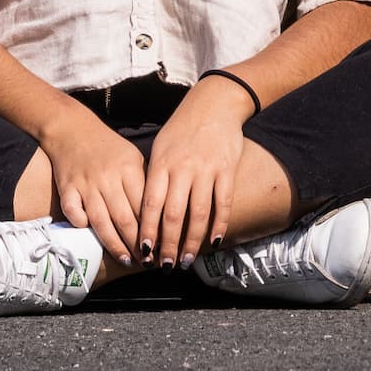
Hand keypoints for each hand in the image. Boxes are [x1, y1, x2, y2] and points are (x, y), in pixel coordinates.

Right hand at [38, 106, 151, 264]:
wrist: (71, 129)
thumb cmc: (108, 147)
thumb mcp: (132, 157)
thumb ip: (144, 182)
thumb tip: (162, 214)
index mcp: (129, 168)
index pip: (145, 205)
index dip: (154, 229)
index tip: (162, 246)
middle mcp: (108, 178)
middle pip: (126, 218)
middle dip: (137, 244)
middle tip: (147, 261)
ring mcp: (86, 184)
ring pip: (102, 222)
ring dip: (115, 244)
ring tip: (126, 260)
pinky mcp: (67, 189)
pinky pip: (75, 213)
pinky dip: (82, 225)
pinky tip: (92, 237)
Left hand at [138, 79, 258, 266]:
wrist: (214, 104)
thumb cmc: (182, 130)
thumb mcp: (161, 148)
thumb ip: (154, 178)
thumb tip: (143, 214)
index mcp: (161, 164)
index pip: (150, 204)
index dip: (146, 231)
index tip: (143, 252)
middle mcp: (182, 168)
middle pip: (173, 215)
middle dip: (168, 245)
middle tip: (165, 266)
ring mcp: (206, 169)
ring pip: (198, 214)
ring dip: (192, 241)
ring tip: (186, 261)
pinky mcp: (227, 169)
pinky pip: (223, 203)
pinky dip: (219, 224)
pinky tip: (215, 241)